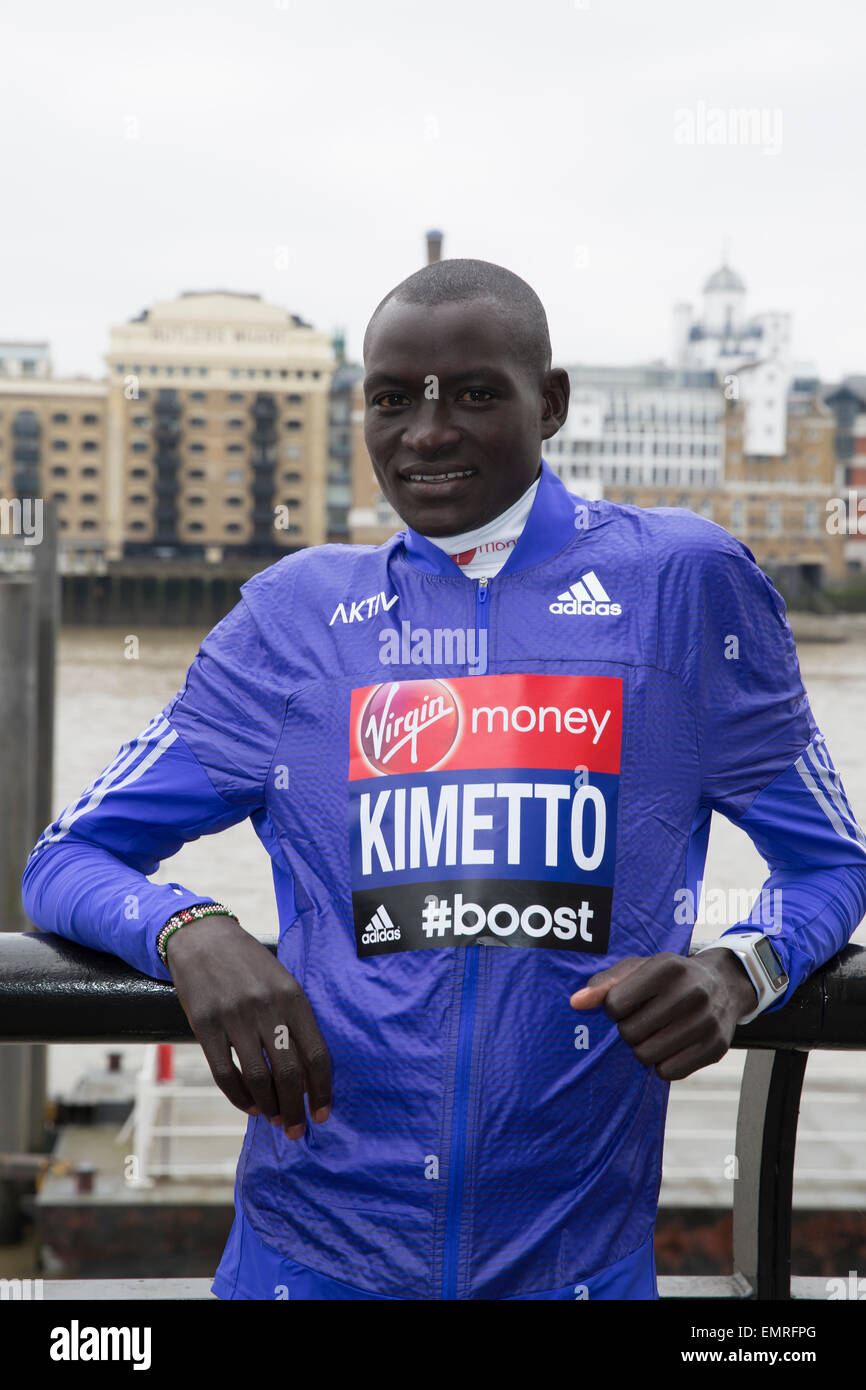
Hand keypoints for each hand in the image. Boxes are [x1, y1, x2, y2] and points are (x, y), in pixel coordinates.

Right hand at [165, 914, 331, 1138]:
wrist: (203, 939)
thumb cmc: (250, 964)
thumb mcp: (283, 981)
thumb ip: (296, 1020)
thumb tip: (309, 1073)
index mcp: (293, 997)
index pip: (316, 1055)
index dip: (322, 1091)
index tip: (323, 1114)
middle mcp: (267, 1009)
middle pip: (289, 1074)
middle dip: (296, 1109)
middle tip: (296, 1129)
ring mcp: (234, 1018)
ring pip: (258, 1079)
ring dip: (269, 1107)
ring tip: (275, 1119)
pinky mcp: (205, 1026)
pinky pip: (225, 1074)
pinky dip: (239, 1097)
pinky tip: (250, 1106)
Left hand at [569, 949, 757, 1080]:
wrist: (724, 985)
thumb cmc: (670, 978)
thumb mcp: (639, 969)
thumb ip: (605, 983)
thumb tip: (576, 1003)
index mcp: (667, 967)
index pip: (616, 1004)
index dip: (613, 1009)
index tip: (624, 1005)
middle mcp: (691, 992)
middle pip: (630, 1033)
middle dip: (627, 1030)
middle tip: (640, 1021)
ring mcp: (706, 1021)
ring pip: (647, 1055)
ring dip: (642, 1049)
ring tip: (653, 1034)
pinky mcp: (716, 1047)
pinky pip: (669, 1072)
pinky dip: (662, 1064)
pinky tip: (669, 1047)